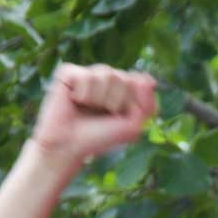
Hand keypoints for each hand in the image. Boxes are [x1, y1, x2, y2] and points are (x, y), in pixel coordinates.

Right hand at [28, 63, 156, 168]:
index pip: (139, 82)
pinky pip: (87, 77)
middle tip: (101, 115)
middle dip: (116, 102)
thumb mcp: (133, 126)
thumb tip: (149, 80)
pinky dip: (83, 95)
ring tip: (87, 109)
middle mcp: (105, 76)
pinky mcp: (68, 72)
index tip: (118, 117)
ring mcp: (88, 73)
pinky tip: (74, 100)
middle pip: (124, 78)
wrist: (69, 145)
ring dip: (99, 99)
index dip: (131, 104)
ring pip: (107, 75)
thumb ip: (148, 105)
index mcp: (123, 86)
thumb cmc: (100, 136)